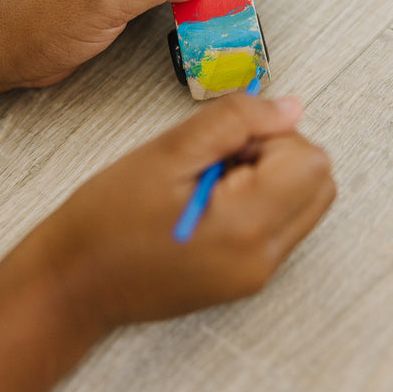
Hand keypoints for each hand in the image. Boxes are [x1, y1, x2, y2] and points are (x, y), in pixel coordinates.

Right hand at [43, 94, 335, 324]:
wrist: (74, 284)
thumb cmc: (108, 219)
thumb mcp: (169, 150)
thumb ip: (238, 119)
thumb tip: (291, 107)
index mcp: (247, 225)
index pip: (310, 159)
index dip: (273, 135)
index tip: (228, 142)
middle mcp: (264, 257)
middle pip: (318, 180)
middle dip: (279, 153)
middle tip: (222, 157)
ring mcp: (259, 272)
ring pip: (306, 200)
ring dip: (272, 175)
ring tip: (214, 179)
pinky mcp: (250, 277)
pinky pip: (283, 222)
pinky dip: (262, 199)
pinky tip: (214, 200)